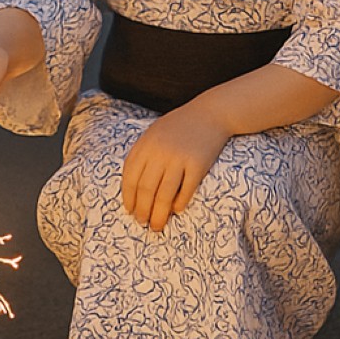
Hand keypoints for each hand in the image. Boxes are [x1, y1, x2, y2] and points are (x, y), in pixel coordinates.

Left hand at [120, 104, 232, 231]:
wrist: (210, 113)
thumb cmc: (179, 126)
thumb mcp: (154, 134)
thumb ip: (143, 156)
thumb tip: (134, 190)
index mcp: (145, 145)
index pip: (130, 177)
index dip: (129, 197)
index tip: (130, 211)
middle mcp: (160, 152)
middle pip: (146, 189)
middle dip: (142, 210)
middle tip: (143, 222)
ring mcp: (179, 158)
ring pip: (164, 194)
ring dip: (159, 214)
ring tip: (157, 225)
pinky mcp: (198, 164)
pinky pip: (186, 190)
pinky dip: (180, 203)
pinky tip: (176, 210)